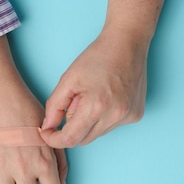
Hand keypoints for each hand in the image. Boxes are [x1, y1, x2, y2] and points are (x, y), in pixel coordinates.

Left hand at [41, 0, 165, 147]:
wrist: (127, 43)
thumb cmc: (97, 57)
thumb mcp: (68, 79)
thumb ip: (54, 106)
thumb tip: (46, 128)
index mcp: (96, 106)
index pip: (70, 139)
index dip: (54, 140)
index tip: (47, 133)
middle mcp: (115, 116)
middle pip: (83, 139)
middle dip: (71, 128)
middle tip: (73, 103)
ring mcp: (128, 117)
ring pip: (97, 134)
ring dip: (88, 123)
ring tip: (92, 97)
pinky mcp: (136, 115)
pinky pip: (111, 126)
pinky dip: (103, 118)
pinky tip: (106, 98)